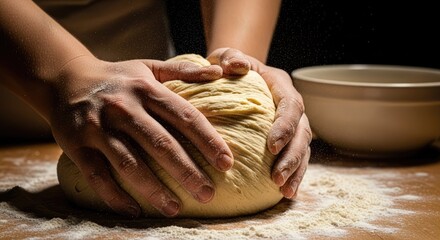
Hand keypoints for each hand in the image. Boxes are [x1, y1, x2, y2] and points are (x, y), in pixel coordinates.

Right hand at [50, 56, 233, 216]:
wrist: (65, 79)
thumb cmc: (118, 78)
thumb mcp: (150, 67)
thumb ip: (184, 70)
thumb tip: (219, 73)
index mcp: (146, 89)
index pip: (185, 117)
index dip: (208, 141)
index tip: (227, 163)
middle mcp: (123, 108)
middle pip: (161, 144)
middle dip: (187, 171)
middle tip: (208, 194)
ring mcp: (98, 127)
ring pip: (130, 164)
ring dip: (154, 189)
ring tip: (175, 208)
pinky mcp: (77, 145)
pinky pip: (98, 175)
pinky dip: (115, 196)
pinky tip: (134, 210)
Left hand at [207, 48, 312, 198]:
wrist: (237, 72)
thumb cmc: (230, 66)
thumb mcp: (227, 56)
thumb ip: (230, 57)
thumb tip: (234, 66)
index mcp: (281, 85)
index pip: (291, 106)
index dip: (285, 126)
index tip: (271, 146)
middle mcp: (292, 105)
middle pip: (302, 132)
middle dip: (291, 156)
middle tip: (277, 177)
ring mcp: (293, 123)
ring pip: (303, 149)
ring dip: (295, 170)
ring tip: (285, 191)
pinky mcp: (287, 138)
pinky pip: (296, 157)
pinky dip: (293, 174)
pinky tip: (285, 193)